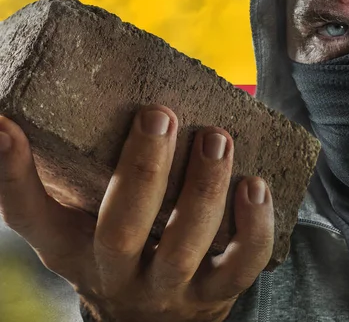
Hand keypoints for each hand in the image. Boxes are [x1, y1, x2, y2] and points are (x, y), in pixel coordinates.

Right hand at [0, 105, 273, 321]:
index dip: (13, 173)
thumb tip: (20, 117)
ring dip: (204, 189)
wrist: (154, 320)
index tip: (6, 125)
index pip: (29, 215)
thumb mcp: (78, 226)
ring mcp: (171, 288)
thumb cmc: (117, 254)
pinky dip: (254, 225)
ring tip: (216, 138)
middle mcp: (117, 273)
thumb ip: (63, 180)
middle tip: (159, 115)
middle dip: (143, 169)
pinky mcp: (217, 291)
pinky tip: (256, 185)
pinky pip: (242, 264)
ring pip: (185, 245)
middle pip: (121, 228)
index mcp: (73, 248)